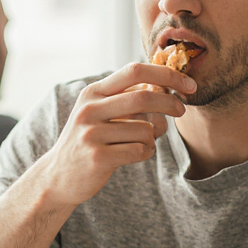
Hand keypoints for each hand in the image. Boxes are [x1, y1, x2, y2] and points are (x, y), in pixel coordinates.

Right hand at [37, 63, 194, 206]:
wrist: (59, 176)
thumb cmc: (90, 140)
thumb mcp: (101, 111)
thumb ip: (129, 97)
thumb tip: (167, 86)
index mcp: (93, 92)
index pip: (134, 71)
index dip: (166, 75)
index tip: (188, 84)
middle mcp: (90, 109)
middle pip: (144, 97)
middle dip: (170, 103)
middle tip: (181, 110)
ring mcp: (92, 134)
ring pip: (145, 129)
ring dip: (154, 137)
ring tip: (143, 142)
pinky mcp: (98, 157)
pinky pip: (140, 150)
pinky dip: (147, 152)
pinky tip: (136, 154)